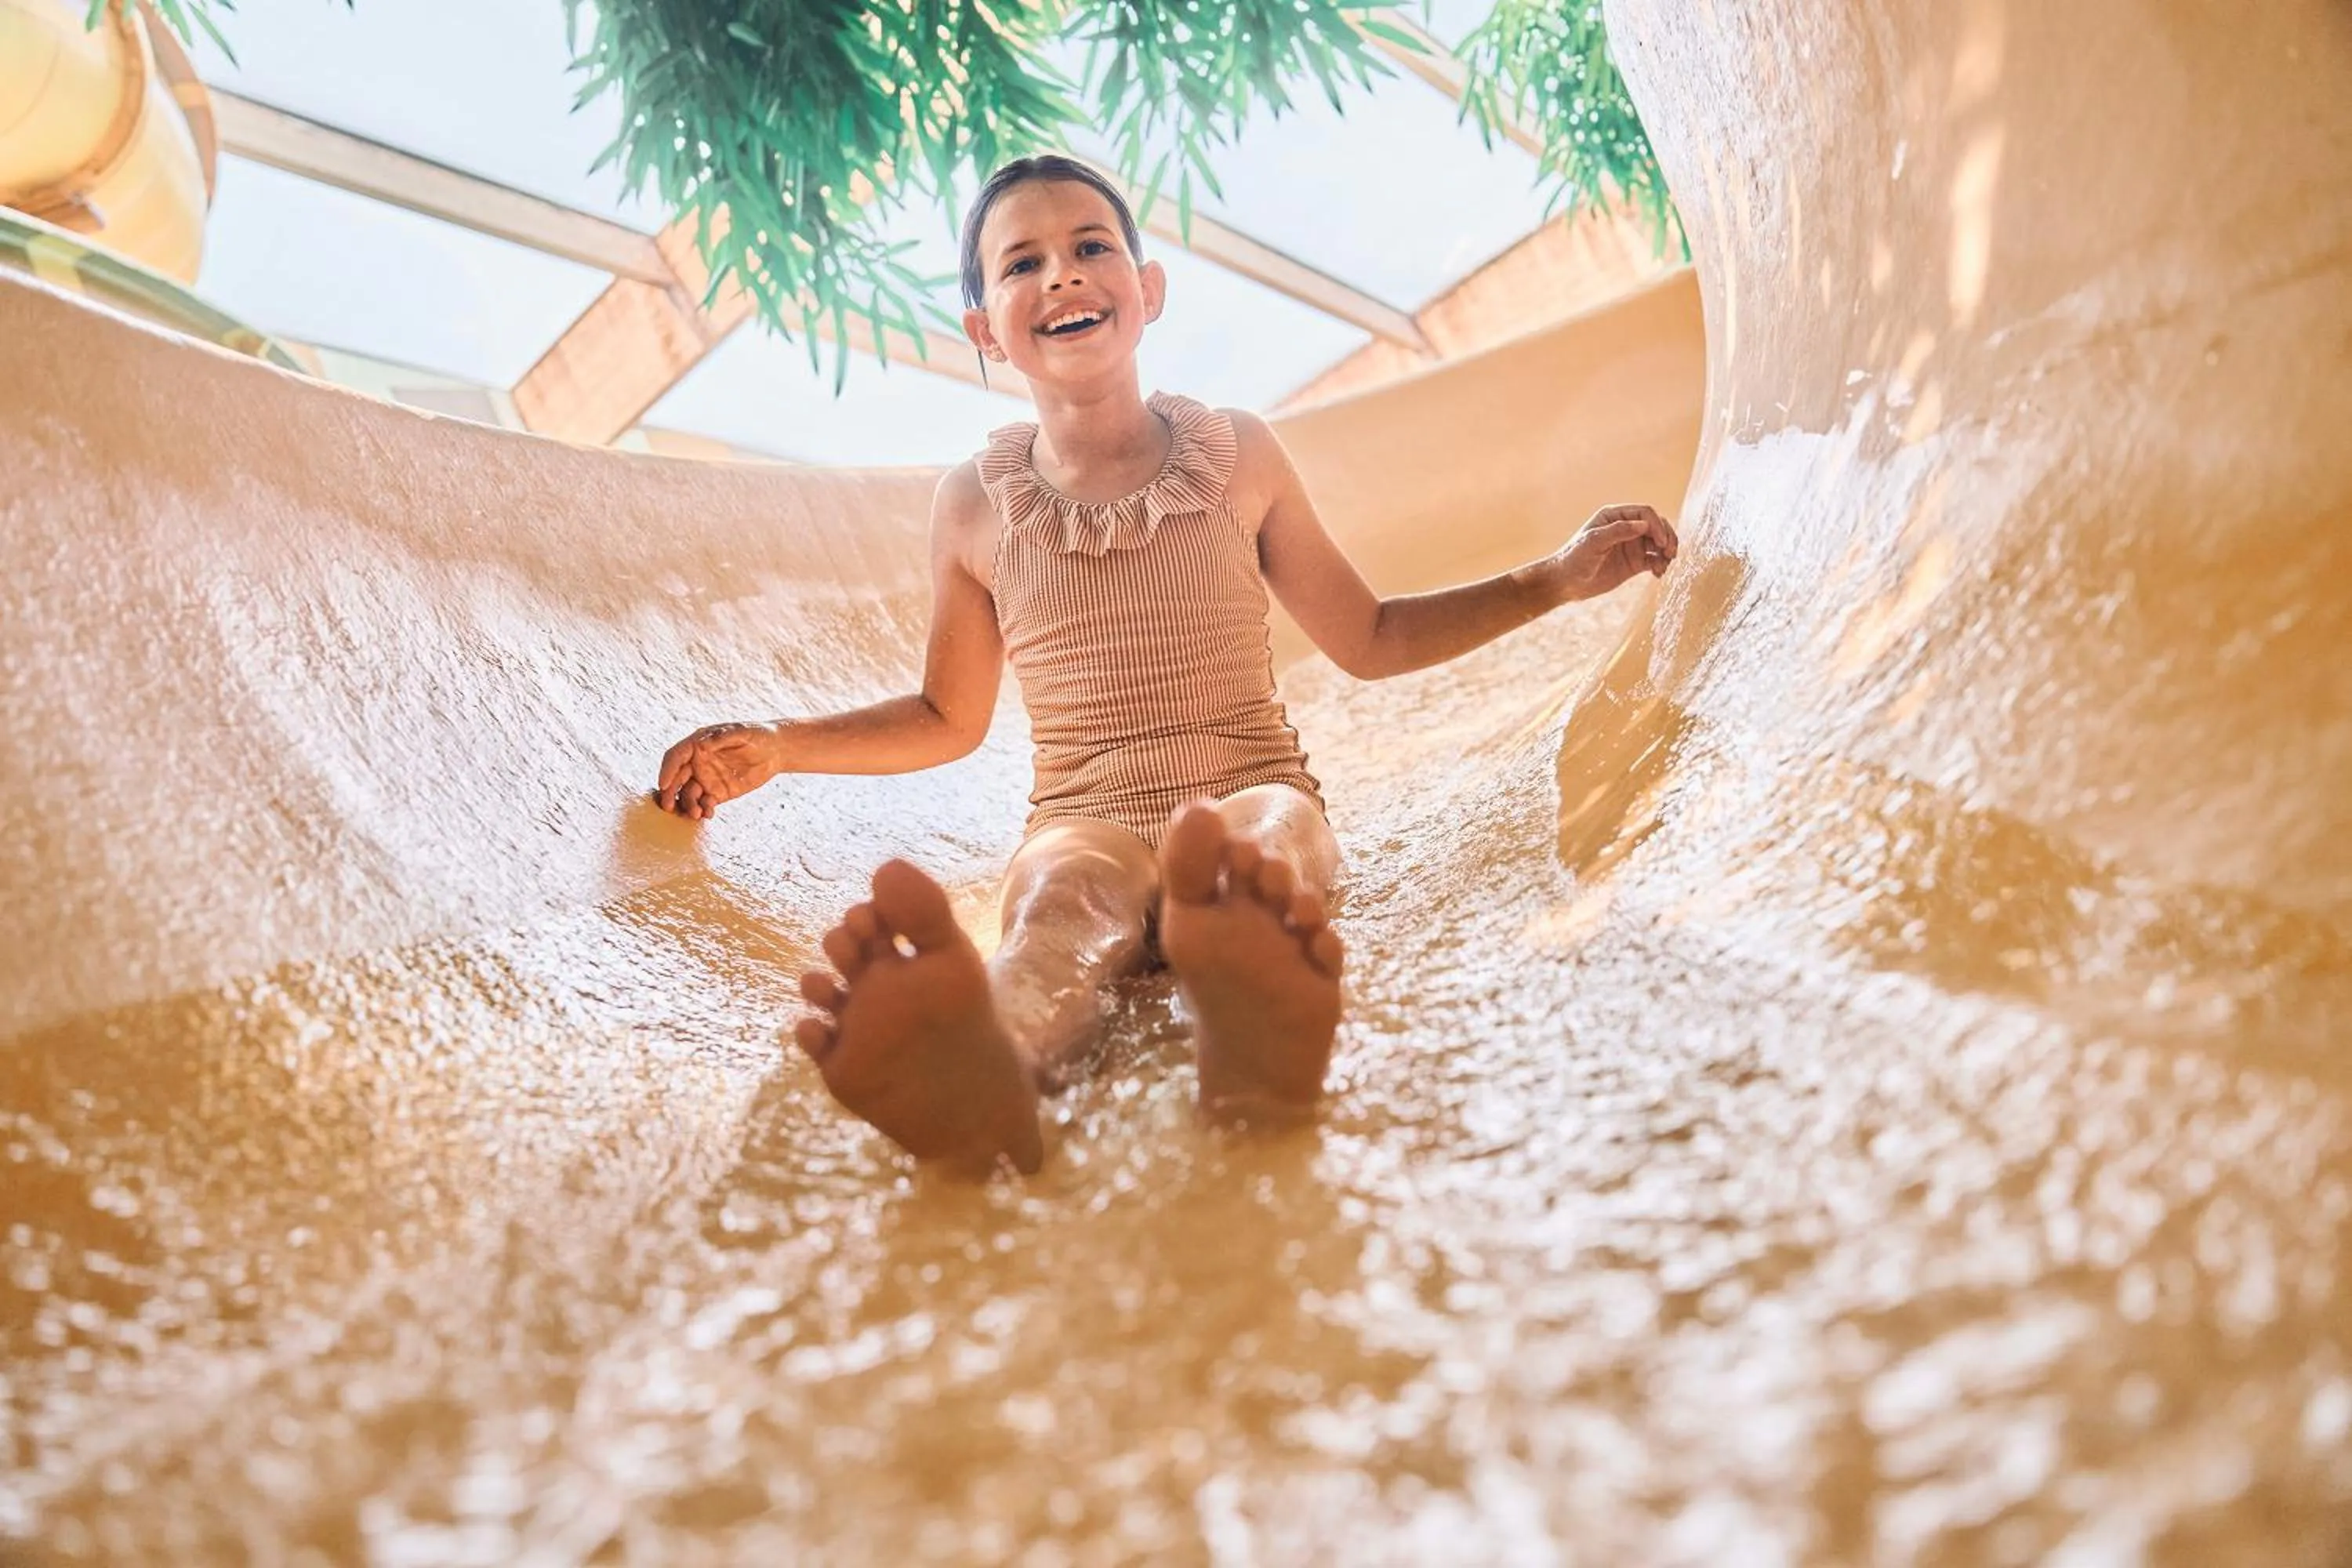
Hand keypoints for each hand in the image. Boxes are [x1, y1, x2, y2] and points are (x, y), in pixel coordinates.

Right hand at [655, 721, 786, 818]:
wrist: (774, 751)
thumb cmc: (756, 735)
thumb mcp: (741, 732)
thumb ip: (721, 737)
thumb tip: (702, 744)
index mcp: (697, 745)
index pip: (676, 757)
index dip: (667, 770)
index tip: (663, 784)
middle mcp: (698, 763)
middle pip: (676, 779)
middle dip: (670, 793)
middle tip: (668, 806)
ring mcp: (706, 779)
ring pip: (688, 795)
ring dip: (688, 805)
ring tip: (695, 814)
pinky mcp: (718, 793)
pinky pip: (705, 804)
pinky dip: (704, 810)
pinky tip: (707, 814)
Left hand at [1549, 503, 1678, 602]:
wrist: (1566, 583)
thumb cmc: (1574, 558)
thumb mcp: (1593, 542)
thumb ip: (1617, 531)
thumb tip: (1644, 524)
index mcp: (1615, 516)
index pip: (1644, 513)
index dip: (1657, 525)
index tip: (1661, 542)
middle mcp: (1626, 528)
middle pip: (1656, 526)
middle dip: (1667, 537)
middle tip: (1671, 553)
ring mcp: (1632, 545)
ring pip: (1659, 543)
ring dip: (1667, 552)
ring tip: (1664, 565)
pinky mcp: (1635, 563)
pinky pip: (1655, 560)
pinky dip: (1661, 565)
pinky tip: (1658, 573)